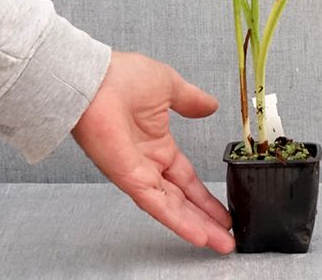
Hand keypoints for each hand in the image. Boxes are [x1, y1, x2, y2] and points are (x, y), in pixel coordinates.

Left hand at [71, 51, 234, 253]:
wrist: (95, 80)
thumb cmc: (121, 77)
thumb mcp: (169, 86)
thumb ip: (191, 100)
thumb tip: (211, 105)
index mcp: (157, 144)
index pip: (185, 178)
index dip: (204, 195)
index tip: (222, 208)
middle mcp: (148, 163)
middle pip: (182, 200)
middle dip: (205, 218)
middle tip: (226, 237)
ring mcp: (138, 173)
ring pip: (173, 208)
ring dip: (198, 227)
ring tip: (221, 244)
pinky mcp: (129, 179)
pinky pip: (158, 205)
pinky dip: (178, 221)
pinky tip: (197, 234)